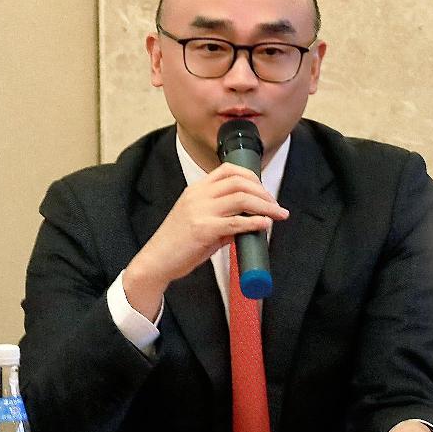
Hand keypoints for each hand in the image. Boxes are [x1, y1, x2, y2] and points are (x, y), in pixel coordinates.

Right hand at [123, 162, 288, 317]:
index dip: (251, 176)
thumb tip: (248, 222)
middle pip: (240, 182)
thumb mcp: (200, 223)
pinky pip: (236, 221)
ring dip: (265, 205)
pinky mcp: (203, 229)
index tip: (264, 190)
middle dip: (263, 192)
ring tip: (277, 215)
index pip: (228, 170)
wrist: (155, 261)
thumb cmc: (177, 245)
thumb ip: (223, 219)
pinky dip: (254, 222)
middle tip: (276, 206)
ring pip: (241, 198)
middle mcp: (198, 195)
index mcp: (196, 189)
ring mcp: (200, 211)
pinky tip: (265, 225)